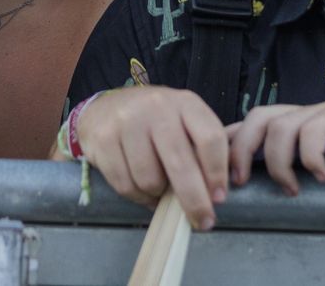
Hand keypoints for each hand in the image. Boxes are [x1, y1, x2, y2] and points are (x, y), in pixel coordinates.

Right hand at [72, 86, 228, 229]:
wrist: (106, 107)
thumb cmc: (155, 121)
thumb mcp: (183, 122)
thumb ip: (202, 149)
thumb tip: (216, 194)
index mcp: (185, 103)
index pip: (210, 138)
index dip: (217, 173)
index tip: (219, 198)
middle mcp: (157, 107)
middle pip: (181, 163)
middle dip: (195, 200)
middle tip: (203, 221)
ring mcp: (128, 122)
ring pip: (150, 179)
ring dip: (157, 194)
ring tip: (157, 186)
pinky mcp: (104, 139)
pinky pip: (125, 185)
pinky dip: (137, 196)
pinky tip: (140, 187)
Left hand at [226, 87, 324, 194]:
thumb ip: (311, 161)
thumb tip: (287, 192)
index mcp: (299, 120)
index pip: (255, 122)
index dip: (232, 140)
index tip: (218, 168)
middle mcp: (306, 112)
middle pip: (256, 118)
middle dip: (239, 150)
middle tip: (240, 183)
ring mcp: (323, 111)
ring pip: (279, 126)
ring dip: (277, 162)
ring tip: (291, 188)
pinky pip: (313, 131)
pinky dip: (310, 156)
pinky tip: (322, 175)